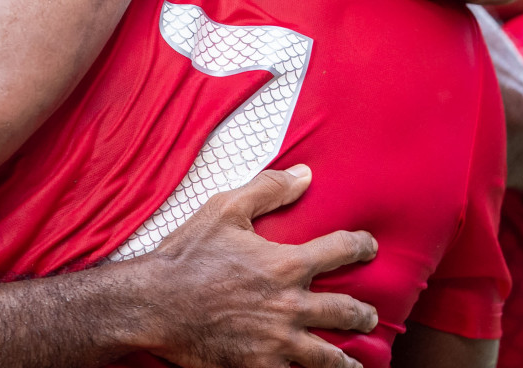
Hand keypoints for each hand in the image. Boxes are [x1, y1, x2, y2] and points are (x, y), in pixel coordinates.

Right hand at [124, 165, 377, 367]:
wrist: (153, 303)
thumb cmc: (187, 254)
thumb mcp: (223, 209)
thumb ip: (268, 189)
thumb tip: (306, 175)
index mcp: (286, 263)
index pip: (342, 250)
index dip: (362, 245)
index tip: (369, 246)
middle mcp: (291, 305)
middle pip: (347, 311)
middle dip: (363, 314)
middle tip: (368, 315)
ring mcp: (278, 341)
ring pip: (329, 357)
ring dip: (347, 361)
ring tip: (354, 365)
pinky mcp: (259, 367)